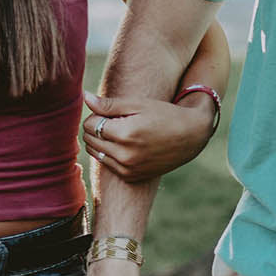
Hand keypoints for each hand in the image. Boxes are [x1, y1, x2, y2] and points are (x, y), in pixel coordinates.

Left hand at [82, 90, 216, 181]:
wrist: (190, 137)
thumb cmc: (164, 114)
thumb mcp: (138, 104)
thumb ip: (109, 104)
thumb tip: (85, 98)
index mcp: (125, 134)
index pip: (90, 124)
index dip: (97, 115)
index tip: (111, 112)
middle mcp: (125, 156)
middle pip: (89, 140)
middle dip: (96, 128)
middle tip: (114, 121)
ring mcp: (128, 169)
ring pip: (95, 154)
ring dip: (101, 142)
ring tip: (119, 132)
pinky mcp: (131, 177)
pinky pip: (107, 165)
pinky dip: (111, 154)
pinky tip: (127, 146)